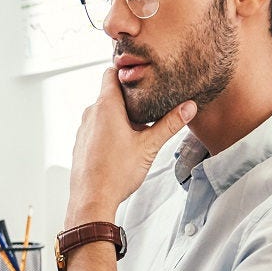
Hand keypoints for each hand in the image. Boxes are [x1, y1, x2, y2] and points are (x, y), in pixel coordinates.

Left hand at [64, 66, 196, 225]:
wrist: (92, 199)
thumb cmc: (117, 173)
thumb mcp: (149, 146)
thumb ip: (170, 124)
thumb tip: (189, 107)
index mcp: (105, 106)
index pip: (110, 73)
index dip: (125, 71)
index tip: (142, 75)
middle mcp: (91, 113)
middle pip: (110, 93)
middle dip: (129, 97)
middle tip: (150, 102)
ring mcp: (84, 128)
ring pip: (104, 112)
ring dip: (121, 115)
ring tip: (140, 125)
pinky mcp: (82, 142)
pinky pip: (97, 127)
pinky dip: (110, 128)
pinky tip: (124, 143)